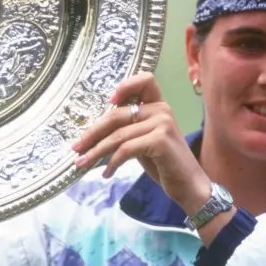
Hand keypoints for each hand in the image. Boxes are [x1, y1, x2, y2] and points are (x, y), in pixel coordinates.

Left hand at [71, 72, 211, 215]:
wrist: (188, 186)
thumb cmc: (165, 164)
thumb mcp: (143, 141)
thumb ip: (128, 129)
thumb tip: (94, 131)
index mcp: (159, 106)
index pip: (145, 80)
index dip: (125, 86)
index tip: (108, 102)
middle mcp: (161, 110)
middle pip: (117, 114)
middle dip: (93, 132)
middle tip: (77, 147)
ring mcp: (162, 123)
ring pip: (118, 135)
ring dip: (96, 152)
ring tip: (82, 164)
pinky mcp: (160, 140)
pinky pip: (126, 149)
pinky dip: (112, 163)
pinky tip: (107, 173)